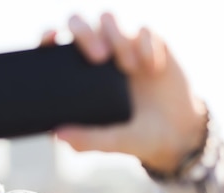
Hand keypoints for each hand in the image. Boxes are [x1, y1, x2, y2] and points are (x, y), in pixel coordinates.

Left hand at [44, 13, 207, 173]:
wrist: (176, 133)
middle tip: (99, 58)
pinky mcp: (149, 44)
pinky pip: (144, 30)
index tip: (53, 38)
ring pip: (107, 20)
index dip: (47, 35)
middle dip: (84, 33)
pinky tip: (153, 68)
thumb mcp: (111, 142)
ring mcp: (121, 47)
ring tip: (130, 68)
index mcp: (77, 76)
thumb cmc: (134, 136)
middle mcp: (95, 56)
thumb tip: (57, 135)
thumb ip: (86, 139)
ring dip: (118, 38)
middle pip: (77, 23)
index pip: (54, 46)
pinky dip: (147, 45)